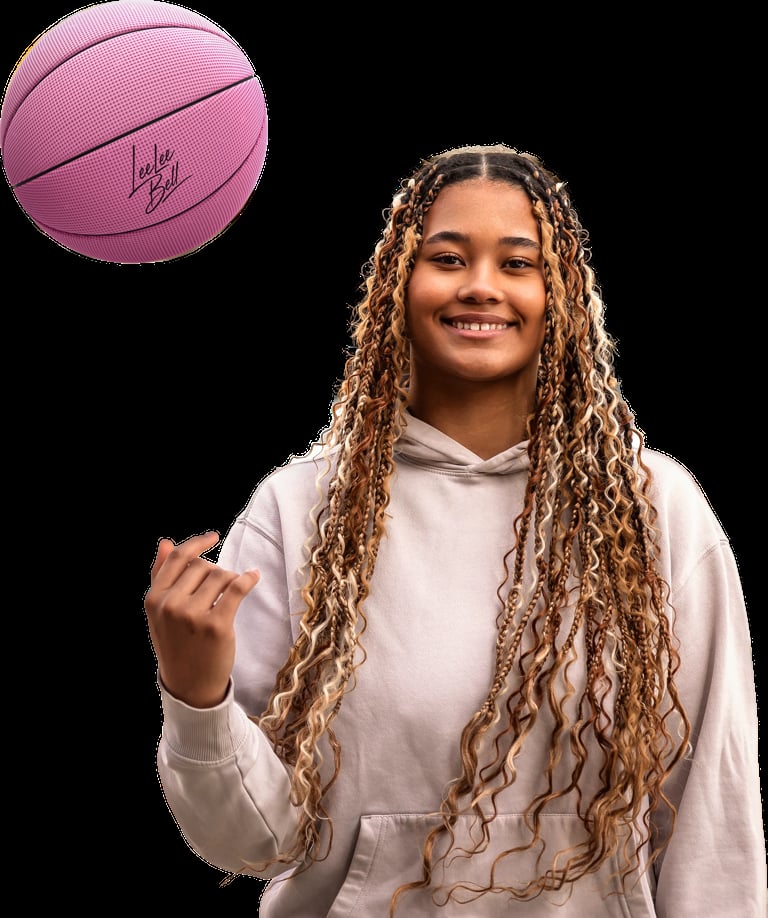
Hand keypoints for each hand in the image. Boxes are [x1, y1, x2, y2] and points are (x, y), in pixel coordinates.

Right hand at [144, 531, 259, 707]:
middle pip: (202, 566)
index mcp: (154, 599)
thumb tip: (165, 542)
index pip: (178, 558)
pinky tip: (253, 576)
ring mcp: (193, 615)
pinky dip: (248, 578)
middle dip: (214, 573)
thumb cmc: (177, 644)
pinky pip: (236, 588)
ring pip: (221, 575)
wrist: (189, 685)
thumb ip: (160, 577)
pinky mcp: (216, 625)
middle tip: (218, 592)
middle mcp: (170, 605)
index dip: (197, 543)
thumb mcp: (159, 613)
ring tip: (229, 596)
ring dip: (230, 580)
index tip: (213, 536)